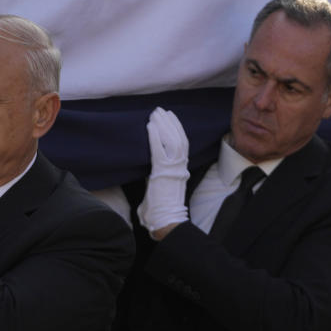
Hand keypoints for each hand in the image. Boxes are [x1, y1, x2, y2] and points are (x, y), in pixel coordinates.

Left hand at [138, 107, 189, 237]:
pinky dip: (155, 137)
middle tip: (160, 110)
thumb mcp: (158, 188)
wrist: (165, 221)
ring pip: (172, 141)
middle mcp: (179, 167)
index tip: (169, 117)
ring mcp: (173, 170)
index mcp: (180, 170)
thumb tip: (148, 174)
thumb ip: (155, 177)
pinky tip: (149, 127)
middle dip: (169, 122)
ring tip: (155, 114)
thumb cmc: (159, 210)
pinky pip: (159, 151)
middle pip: (178, 138)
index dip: (176, 129)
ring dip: (163, 125)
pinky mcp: (162, 173)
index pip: (181, 144)